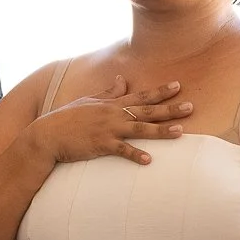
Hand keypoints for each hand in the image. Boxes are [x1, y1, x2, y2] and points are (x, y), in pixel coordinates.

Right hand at [33, 77, 192, 167]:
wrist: (48, 135)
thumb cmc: (67, 119)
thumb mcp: (88, 100)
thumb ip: (108, 91)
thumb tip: (120, 78)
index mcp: (111, 103)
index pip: (140, 96)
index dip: (160, 91)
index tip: (178, 86)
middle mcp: (113, 114)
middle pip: (147, 111)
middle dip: (170, 109)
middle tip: (191, 107)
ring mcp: (108, 129)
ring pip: (140, 129)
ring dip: (161, 131)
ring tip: (180, 132)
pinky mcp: (101, 145)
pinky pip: (122, 151)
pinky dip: (135, 155)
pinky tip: (149, 160)